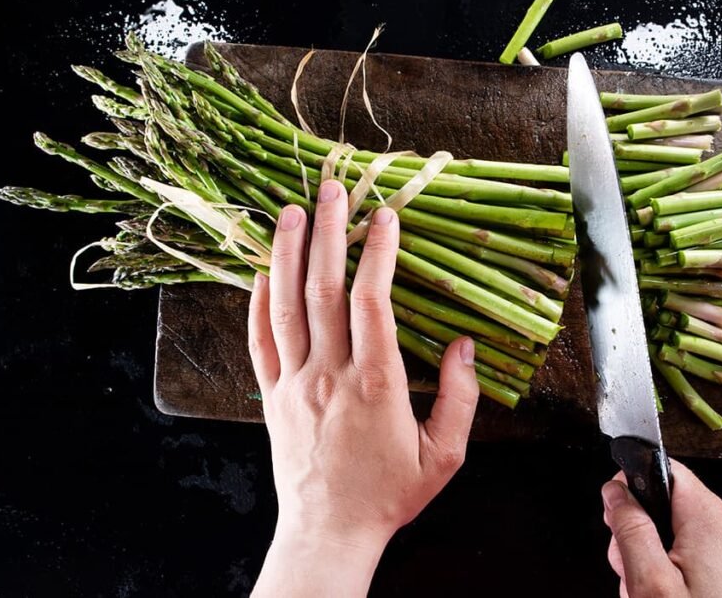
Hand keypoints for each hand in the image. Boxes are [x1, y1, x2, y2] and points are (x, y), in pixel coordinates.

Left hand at [248, 180, 479, 596]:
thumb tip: (465, 346)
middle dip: (327, 233)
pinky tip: (260, 271)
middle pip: (323, 290)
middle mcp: (328, 375)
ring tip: (288, 211)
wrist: (329, 532)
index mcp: (375, 384)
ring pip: (284, 306)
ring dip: (284, 254)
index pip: (373, 302)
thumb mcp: (444, 454)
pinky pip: (259, 341)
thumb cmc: (389, 494)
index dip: (377, 254)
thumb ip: (461, 398)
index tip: (383, 217)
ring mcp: (293, 383)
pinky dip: (256, 302)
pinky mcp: (272, 396)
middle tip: (330, 190)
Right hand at [601, 459, 721, 597]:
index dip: (632, 485)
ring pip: (665, 533)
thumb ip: (630, 528)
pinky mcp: (721, 570)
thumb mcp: (649, 581)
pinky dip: (661, 574)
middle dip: (634, 534)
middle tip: (630, 571)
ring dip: (644, 561)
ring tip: (645, 594)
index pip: (664, 468)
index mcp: (707, 517)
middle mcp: (721, 526)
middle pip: (660, 502)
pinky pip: (679, 555)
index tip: (615, 515)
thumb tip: (615, 490)